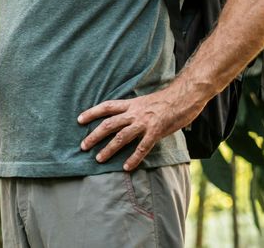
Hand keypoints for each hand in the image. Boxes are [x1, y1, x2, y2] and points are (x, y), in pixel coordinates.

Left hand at [77, 87, 199, 170]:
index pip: (106, 107)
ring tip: (98, 159)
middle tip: (83, 146)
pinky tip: (126, 167)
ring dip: (108, 149)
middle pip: (109, 124)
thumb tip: (124, 117)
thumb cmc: (166, 100)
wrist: (184, 96)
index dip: (92, 113)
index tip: (79, 120)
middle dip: (94, 135)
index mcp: (131, 104)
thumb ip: (134, 109)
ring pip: (121, 137)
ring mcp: (144, 123)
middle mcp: (134, 113)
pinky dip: (134, 158)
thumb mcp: (145, 101)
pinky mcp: (156, 132)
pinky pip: (142, 147)